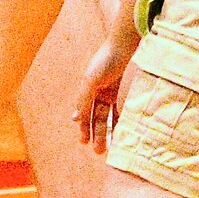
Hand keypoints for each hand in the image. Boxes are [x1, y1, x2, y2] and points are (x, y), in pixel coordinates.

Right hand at [74, 38, 134, 154]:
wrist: (124, 46)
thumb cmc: (105, 61)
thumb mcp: (90, 81)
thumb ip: (83, 99)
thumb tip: (74, 119)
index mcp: (87, 89)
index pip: (84, 113)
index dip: (83, 127)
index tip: (83, 142)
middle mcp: (97, 91)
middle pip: (96, 117)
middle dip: (96, 133)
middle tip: (98, 151)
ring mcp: (110, 91)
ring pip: (108, 116)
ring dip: (108, 131)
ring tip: (110, 147)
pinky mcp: (122, 90)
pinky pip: (120, 110)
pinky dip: (120, 121)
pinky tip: (123, 132)